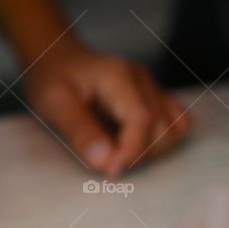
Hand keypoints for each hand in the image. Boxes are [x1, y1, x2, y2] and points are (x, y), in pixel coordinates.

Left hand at [25, 45, 190, 174]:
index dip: (131, 151)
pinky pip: (177, 122)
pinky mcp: (154, 96)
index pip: (142, 119)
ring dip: (152, 150)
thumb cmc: (51, 79)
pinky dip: (160, 141)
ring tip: (119, 153)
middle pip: (162, 127)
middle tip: (107, 161)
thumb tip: (105, 162)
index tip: (110, 170)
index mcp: (117, 76)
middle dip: (138, 153)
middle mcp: (141, 79)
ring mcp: (151, 87)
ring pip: (175, 128)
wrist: (57, 58)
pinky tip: (132, 144)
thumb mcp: (53, 104)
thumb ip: (79, 131)